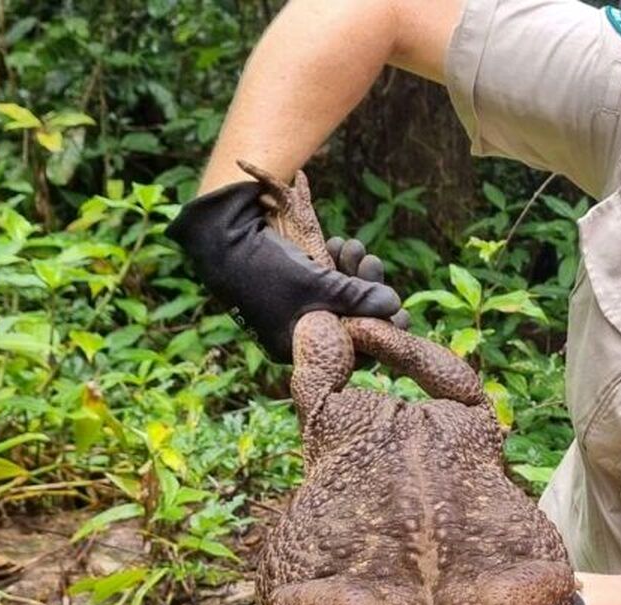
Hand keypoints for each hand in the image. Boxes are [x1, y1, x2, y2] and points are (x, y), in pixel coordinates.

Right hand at [164, 179, 402, 362]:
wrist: (219, 235)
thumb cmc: (266, 268)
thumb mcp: (317, 285)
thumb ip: (357, 298)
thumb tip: (395, 306)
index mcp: (298, 348)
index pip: (351, 352)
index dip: (379, 331)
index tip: (401, 313)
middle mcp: (297, 333)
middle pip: (348, 321)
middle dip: (367, 291)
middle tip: (374, 264)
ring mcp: (295, 309)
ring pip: (339, 298)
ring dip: (353, 272)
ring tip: (355, 247)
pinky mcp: (293, 286)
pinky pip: (325, 283)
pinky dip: (336, 265)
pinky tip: (339, 244)